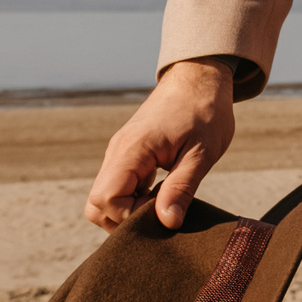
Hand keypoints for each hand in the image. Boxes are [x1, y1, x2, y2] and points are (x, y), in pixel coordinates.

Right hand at [84, 56, 239, 232]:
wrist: (200, 78)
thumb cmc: (205, 111)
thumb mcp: (202, 152)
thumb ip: (182, 187)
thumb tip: (168, 223)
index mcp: (131, 150)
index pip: (107, 200)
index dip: (131, 216)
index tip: (163, 210)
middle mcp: (116, 153)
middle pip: (96, 204)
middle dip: (124, 219)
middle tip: (162, 212)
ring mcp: (119, 153)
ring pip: (104, 197)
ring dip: (128, 209)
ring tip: (163, 202)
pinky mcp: (128, 155)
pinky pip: (117, 186)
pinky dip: (133, 198)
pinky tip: (161, 193)